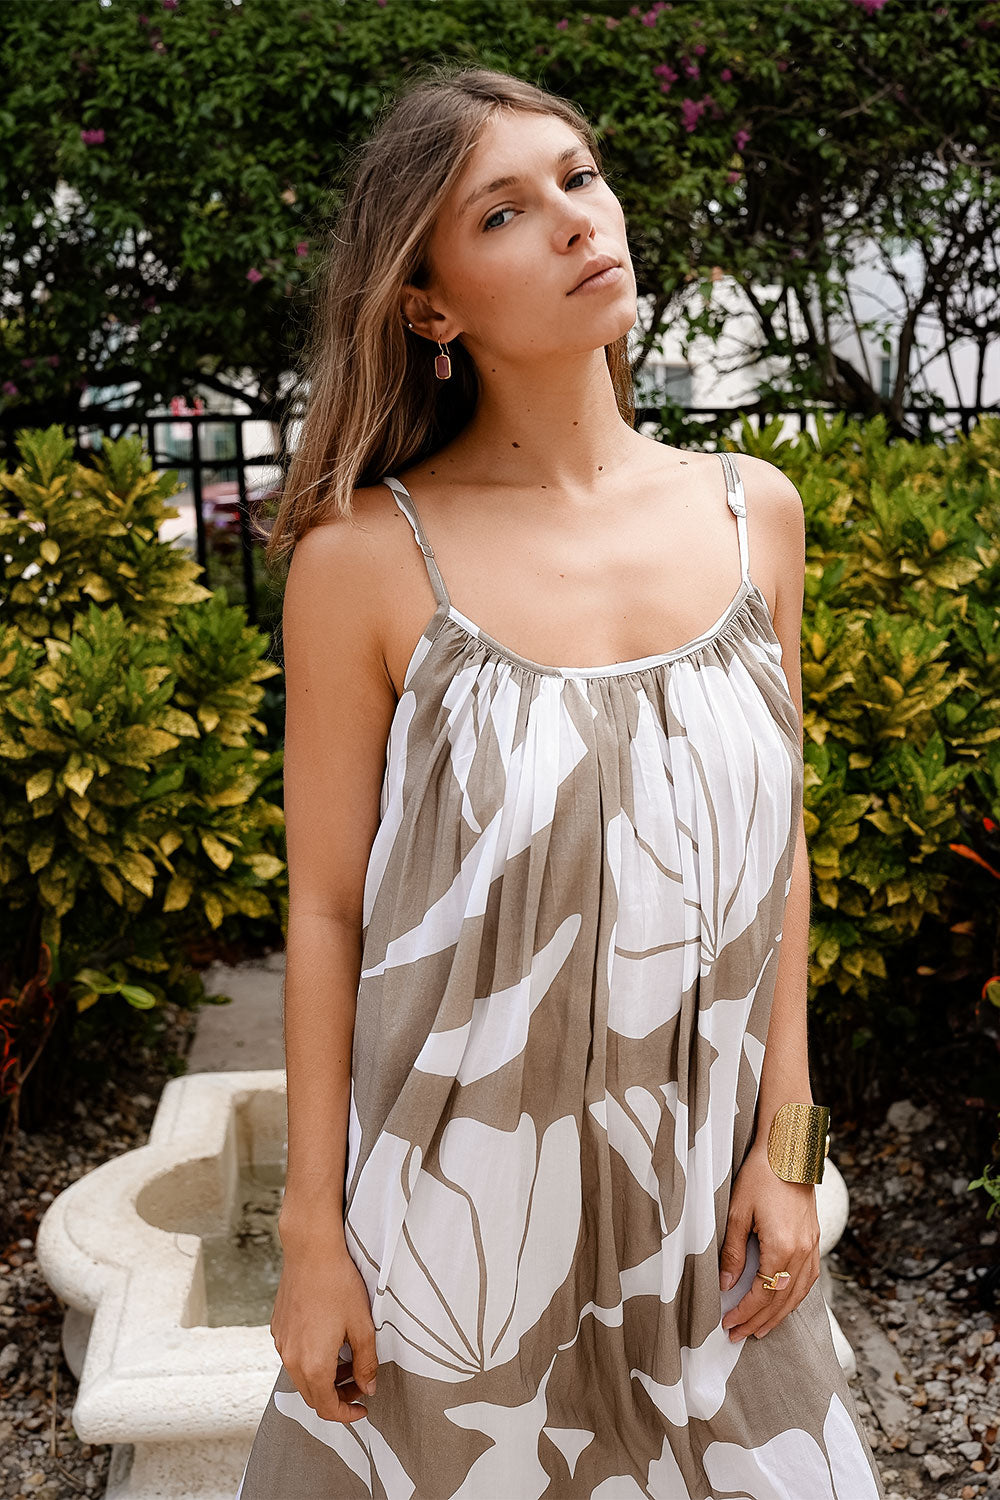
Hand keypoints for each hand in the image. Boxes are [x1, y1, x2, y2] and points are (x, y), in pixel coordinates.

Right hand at [269, 1237, 377, 1423]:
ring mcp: (281, 1343)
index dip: (347, 1414)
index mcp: (313, 1364)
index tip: (362, 1408)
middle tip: (359, 1383)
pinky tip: (329, 1340)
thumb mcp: (362, 1326)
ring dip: (325, 1378)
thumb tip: (368, 1388)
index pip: (327, 1408)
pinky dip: (311, 1361)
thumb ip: (366, 1363)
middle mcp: (291, 1359)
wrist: (310, 1251)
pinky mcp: (277, 1329)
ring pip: (302, 1377)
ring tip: (348, 1359)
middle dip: (338, 1396)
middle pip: (313, 1396)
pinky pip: (293, 1357)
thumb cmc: (338, 1284)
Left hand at [718, 1142, 820, 1341]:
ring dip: (778, 1315)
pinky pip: (807, 1280)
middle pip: (781, 1301)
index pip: (762, 1294)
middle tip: (739, 1336)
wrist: (790, 1151)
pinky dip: (794, 1297)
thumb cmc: (761, 1176)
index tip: (728, 1324)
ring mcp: (812, 1247)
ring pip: (797, 1294)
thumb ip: (732, 1251)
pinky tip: (783, 1303)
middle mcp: (803, 1253)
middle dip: (759, 1322)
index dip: (745, 1313)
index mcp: (783, 1248)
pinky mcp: (815, 1240)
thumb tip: (725, 1284)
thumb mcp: (737, 1212)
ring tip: (760, 1330)